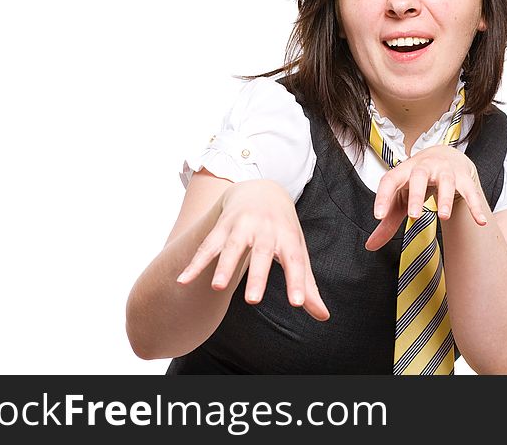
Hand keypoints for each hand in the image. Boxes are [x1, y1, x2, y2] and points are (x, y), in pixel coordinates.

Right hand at [176, 179, 329, 320]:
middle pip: (261, 253)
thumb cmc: (283, 230)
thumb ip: (307, 286)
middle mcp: (265, 230)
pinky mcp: (222, 226)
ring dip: (223, 266)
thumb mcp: (297, 252)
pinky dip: (195, 263)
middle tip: (252, 301)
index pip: (295, 262)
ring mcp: (242, 225)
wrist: (262, 190)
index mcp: (288, 238)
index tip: (298, 303)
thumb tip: (324, 317)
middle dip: (256, 276)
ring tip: (218, 287)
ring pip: (232, 246)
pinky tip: (182, 281)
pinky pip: (207, 246)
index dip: (297, 282)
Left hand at [366, 145, 490, 251]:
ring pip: (446, 181)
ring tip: (444, 217)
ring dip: (445, 199)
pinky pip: (470, 191)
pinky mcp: (462, 177)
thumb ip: (387, 221)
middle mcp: (424, 168)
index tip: (378, 216)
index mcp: (404, 172)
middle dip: (416, 196)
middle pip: (419, 177)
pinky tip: (480, 221)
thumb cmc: (416, 180)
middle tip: (414, 216)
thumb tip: (370, 245)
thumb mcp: (400, 198)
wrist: (443, 154)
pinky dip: (475, 206)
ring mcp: (444, 170)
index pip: (389, 181)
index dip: (382, 197)